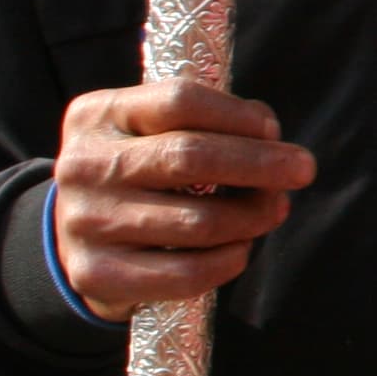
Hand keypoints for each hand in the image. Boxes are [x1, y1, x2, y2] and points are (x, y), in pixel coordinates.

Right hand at [49, 80, 316, 320]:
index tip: (274, 130)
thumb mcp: (153, 130)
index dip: (237, 115)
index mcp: (99, 115)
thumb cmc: (139, 173)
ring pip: (197, 221)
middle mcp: (84, 165)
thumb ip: (208, 122)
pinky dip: (228, 261)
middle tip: (303, 169)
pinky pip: (185, 274)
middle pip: (189, 157)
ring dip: (252, 217)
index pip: (179, 101)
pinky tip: (241, 249)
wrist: (73, 237)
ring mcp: (86, 222)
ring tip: (273, 211)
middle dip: (260, 164)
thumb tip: (269, 136)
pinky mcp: (97, 274)